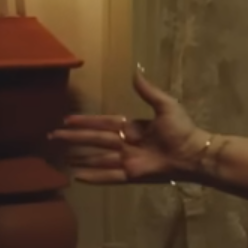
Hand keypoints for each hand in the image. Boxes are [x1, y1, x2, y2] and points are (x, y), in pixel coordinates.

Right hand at [50, 68, 208, 184]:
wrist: (193, 152)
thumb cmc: (181, 129)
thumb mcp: (165, 105)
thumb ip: (148, 91)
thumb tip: (136, 70)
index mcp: (133, 126)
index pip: (103, 122)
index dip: (86, 121)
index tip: (67, 119)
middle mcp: (126, 143)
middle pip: (94, 139)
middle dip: (74, 138)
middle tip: (53, 136)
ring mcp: (127, 159)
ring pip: (97, 158)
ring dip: (80, 157)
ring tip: (61, 157)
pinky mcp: (131, 174)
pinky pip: (108, 175)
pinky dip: (93, 176)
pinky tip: (76, 176)